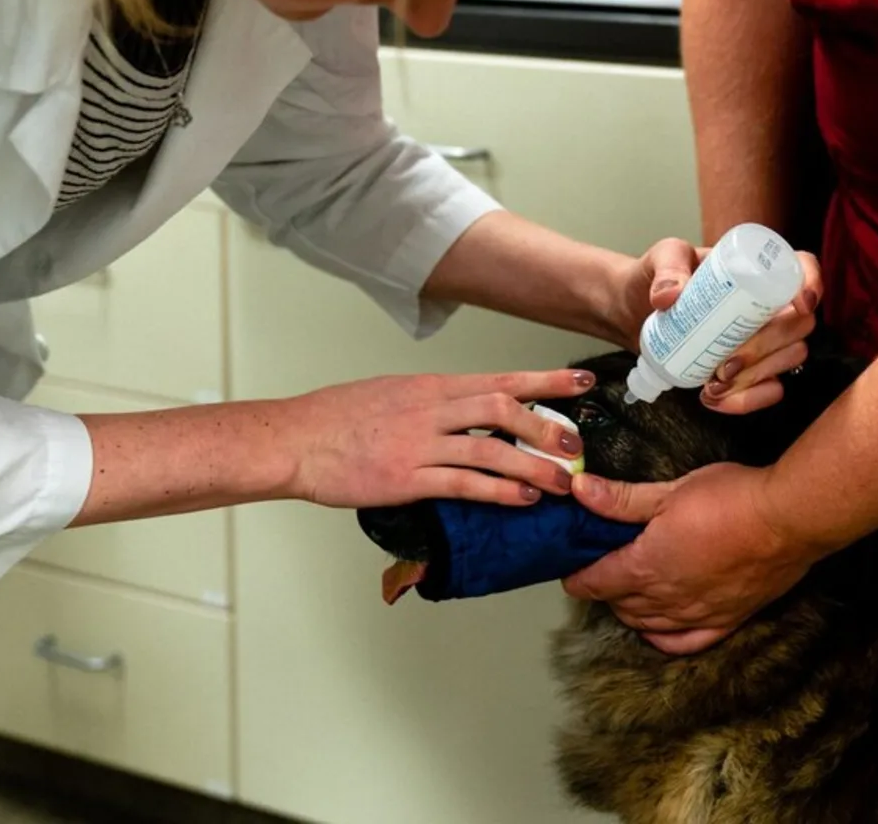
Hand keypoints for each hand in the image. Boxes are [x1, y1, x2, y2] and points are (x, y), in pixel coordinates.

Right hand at [283, 369, 593, 508]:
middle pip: (503, 408)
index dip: (546, 380)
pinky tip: (522, 498)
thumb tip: (469, 409)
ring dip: (532, 465)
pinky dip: (498, 491)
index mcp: (431, 387)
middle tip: (577, 444)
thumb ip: (434, 401)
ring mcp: (419, 444)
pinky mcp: (406, 479)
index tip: (582, 380)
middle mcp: (431, 409)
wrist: (295, 440)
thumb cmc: (337, 418)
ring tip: (564, 481)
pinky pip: (463, 483)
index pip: (500, 379)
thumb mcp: (393, 393)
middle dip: (547, 426)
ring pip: (490, 448)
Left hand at [561, 464, 820, 654]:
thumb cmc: (730, 499)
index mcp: (646, 567)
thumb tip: (579, 491)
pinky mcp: (726, 620)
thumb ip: (622, 499)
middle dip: (604, 588)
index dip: (578, 576)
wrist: (788, 520)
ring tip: (625, 591)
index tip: (572, 567)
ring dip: (629, 610)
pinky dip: (663, 636)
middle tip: (602, 567)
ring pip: (647, 624)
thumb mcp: (669, 491)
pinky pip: (684, 642)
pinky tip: (658, 626)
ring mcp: (697, 615)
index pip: (596, 582)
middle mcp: (667, 600)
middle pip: (619, 605)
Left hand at [613, 240, 823, 413]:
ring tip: (713, 384)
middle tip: (725, 364)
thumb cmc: (658, 276)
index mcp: (758, 268)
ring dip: (757, 378)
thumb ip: (666, 268)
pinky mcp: (753, 369)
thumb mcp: (661, 258)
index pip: (802, 269)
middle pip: (799, 325)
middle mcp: (771, 304)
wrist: (636, 310)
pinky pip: (771, 389)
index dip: (812, 285)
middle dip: (768, 348)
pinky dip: (748, 399)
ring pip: (790, 359)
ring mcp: (766, 339)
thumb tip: (668, 296)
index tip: (800, 305)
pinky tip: (715, 399)